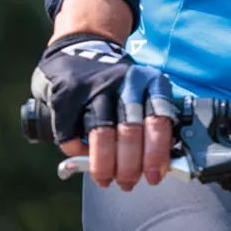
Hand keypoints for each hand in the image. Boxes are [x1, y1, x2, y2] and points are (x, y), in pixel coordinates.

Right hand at [31, 33, 176, 190]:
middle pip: (130, 131)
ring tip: (106, 180)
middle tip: (127, 183)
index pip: (159, 120)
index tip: (154, 176)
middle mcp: (126, 81)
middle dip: (129, 166)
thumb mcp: (145, 93)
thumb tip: (160, 166)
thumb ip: (152, 122)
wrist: (83, 47)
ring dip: (104, 165)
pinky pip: (72, 132)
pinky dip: (77, 150)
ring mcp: (96, 86)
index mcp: (151, 81)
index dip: (157, 153)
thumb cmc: (120, 85)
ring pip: (102, 133)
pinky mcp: (69, 93)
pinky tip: (82, 156)